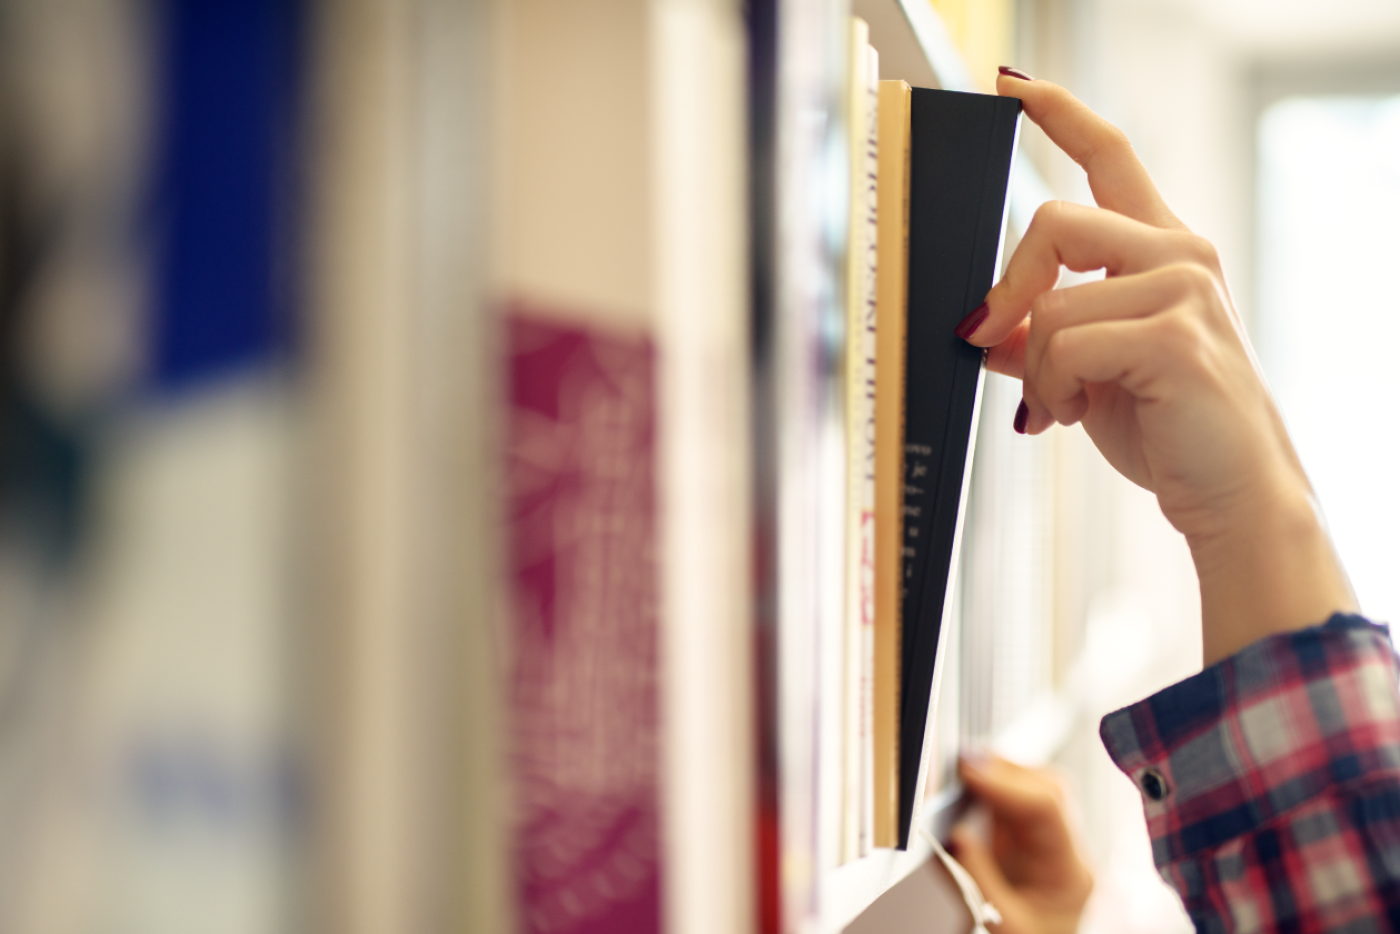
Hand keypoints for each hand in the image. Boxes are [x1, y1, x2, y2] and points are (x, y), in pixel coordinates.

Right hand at [949, 755, 1091, 933]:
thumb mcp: (1003, 926)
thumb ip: (977, 879)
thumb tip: (954, 834)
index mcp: (1071, 873)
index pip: (1048, 809)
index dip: (1006, 784)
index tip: (969, 772)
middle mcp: (1067, 850)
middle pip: (1046, 789)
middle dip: (1002, 771)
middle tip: (961, 766)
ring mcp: (1051, 842)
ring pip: (1033, 789)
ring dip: (997, 777)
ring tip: (962, 777)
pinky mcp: (1031, 841)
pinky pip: (1016, 803)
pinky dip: (992, 791)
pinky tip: (971, 792)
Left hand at [960, 72, 1356, 663]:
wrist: (1230, 493)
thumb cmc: (1169, 429)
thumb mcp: (1091, 373)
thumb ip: (1042, 337)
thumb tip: (982, 326)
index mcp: (1162, 250)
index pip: (1110, 156)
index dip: (1058, 113)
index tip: (1011, 85)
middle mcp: (1179, 255)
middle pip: (1052, 220)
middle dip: (1007, 289)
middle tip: (992, 342)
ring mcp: (1183, 289)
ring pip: (1049, 301)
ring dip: (1038, 367)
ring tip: (1063, 404)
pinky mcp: (1173, 334)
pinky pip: (1063, 343)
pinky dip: (1051, 389)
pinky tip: (1072, 415)